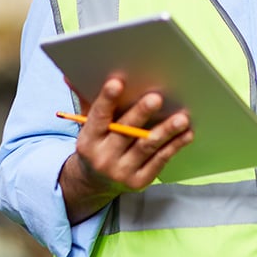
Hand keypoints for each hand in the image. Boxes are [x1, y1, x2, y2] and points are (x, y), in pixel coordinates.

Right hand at [60, 76, 192, 222]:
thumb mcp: (88, 124)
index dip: (107, 99)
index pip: (98, 117)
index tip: (117, 82)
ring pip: (146, 147)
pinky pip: (159, 161)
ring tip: (182, 118)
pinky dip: (174, 146)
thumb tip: (69, 74)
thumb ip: (86, 99)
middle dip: (140, 114)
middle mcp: (103, 158)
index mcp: (88, 140)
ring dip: (166, 131)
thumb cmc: (97, 142)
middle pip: (125, 132)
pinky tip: (187, 133)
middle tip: (156, 98)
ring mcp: (121, 172)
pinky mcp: (139, 182)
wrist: (95, 182)